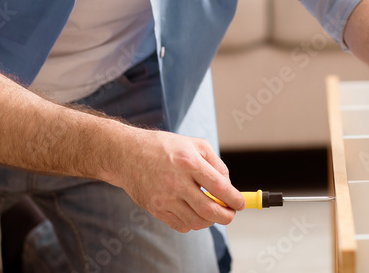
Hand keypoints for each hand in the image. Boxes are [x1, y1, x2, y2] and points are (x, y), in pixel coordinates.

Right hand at [110, 129, 244, 232]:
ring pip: (196, 221)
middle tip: (231, 214)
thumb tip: (228, 185)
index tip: (241, 204)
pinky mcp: (155, 208)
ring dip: (210, 221)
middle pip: (209, 210)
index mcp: (189, 162)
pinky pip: (180, 225)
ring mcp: (164, 198)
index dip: (235, 199)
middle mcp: (177, 182)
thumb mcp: (194, 144)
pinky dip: (192, 223)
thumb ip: (215, 163)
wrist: (127, 154)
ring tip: (213, 212)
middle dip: (226, 216)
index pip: (219, 187)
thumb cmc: (164, 147)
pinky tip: (194, 212)